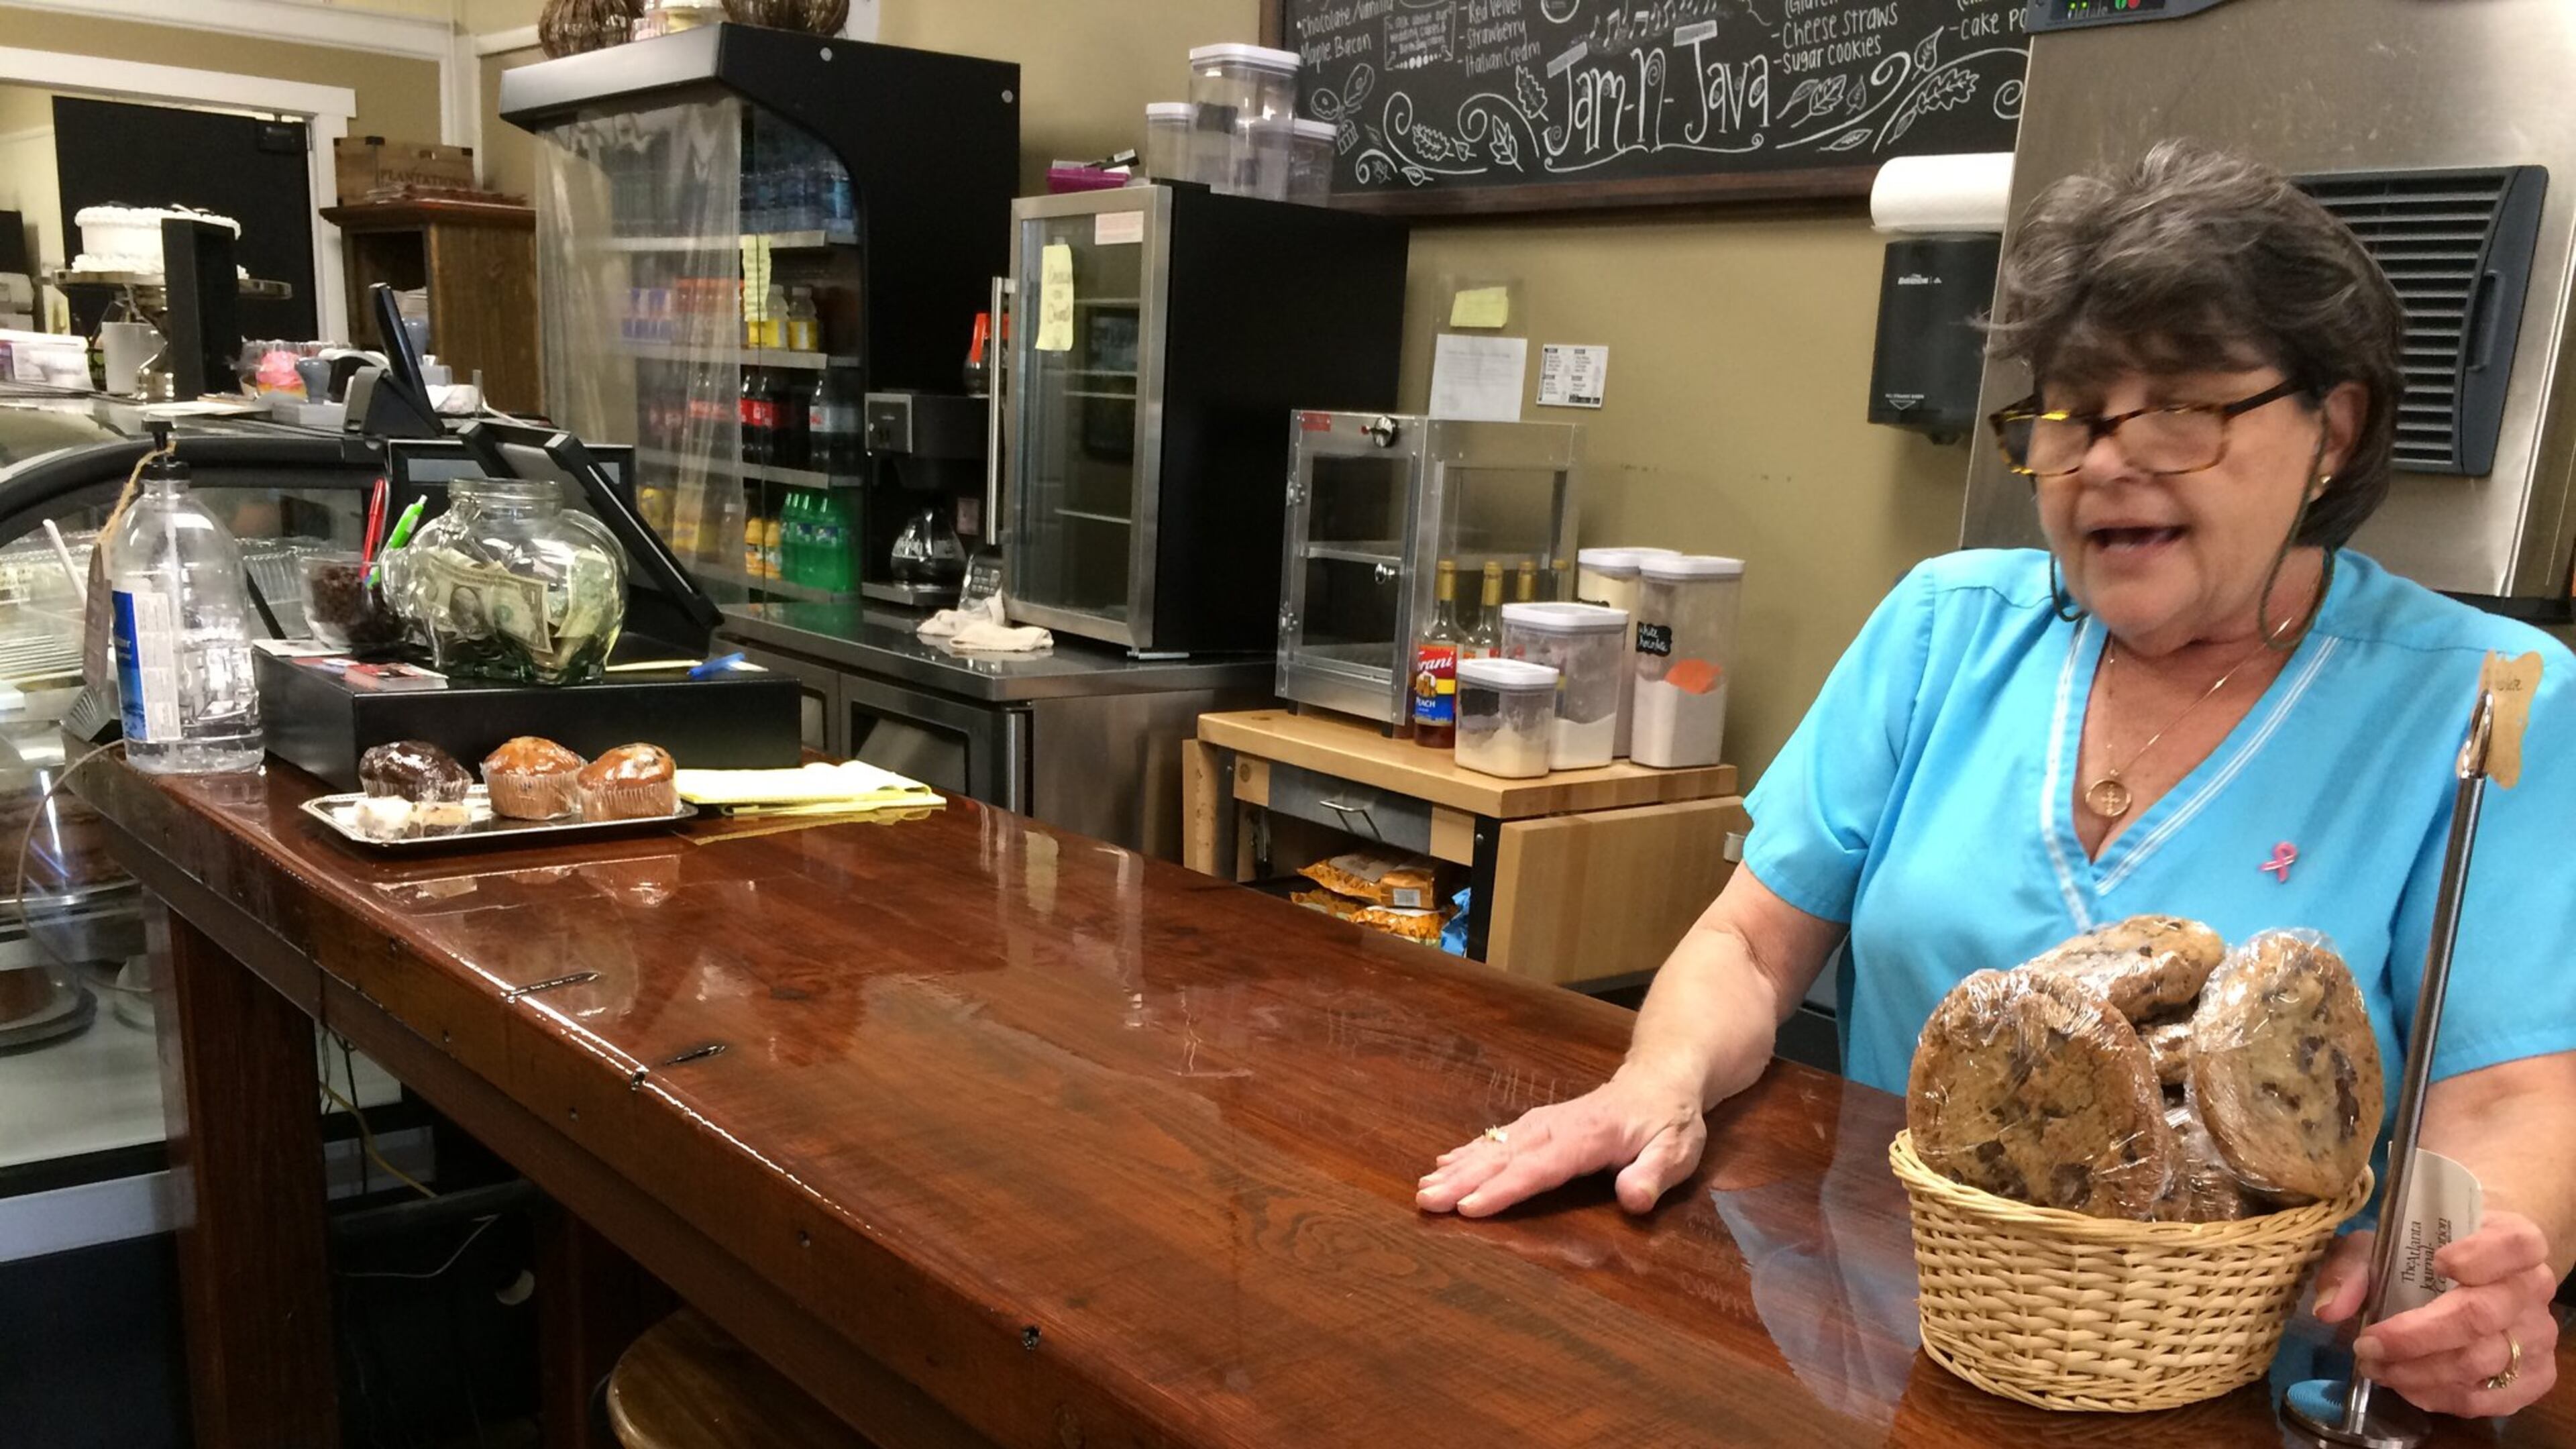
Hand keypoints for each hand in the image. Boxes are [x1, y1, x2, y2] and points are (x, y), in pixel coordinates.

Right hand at [1414, 1070, 1706, 1217]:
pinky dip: (1469, 1150)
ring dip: (1459, 1166)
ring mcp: (1545, 1122)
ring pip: (1496, 1144)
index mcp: (1590, 1137)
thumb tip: (1633, 1199)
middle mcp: (1558, 1126)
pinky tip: (1445, 1163)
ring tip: (1425, 1186)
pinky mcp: (1539, 1123)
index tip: (1470, 1207)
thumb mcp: (1677, 1151)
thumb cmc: (1669, 1122)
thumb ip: (1654, 1175)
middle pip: (1506, 1154)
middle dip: (1464, 1178)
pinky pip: (1499, 1137)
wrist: (1661, 1078)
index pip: (1541, 1166)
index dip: (1504, 1188)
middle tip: (1426, 1199)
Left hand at [2312, 1210, 2560, 1416]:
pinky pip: (2489, 1398)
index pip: (2514, 1245)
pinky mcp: (2534, 1376)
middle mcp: (2534, 1287)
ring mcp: (2538, 1334)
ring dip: (2418, 1373)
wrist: (2472, 1277)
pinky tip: (2406, 1385)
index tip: (2437, 1263)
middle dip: (2414, 1337)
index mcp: (2512, 1238)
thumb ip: (2353, 1267)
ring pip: (2481, 1362)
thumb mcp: (2383, 1243)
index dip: (2479, 1256)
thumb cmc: (2423, 1253)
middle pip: (2482, 1315)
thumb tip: (2330, 1308)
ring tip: (2375, 1367)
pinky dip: (2440, 1396)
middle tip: (2366, 1346)